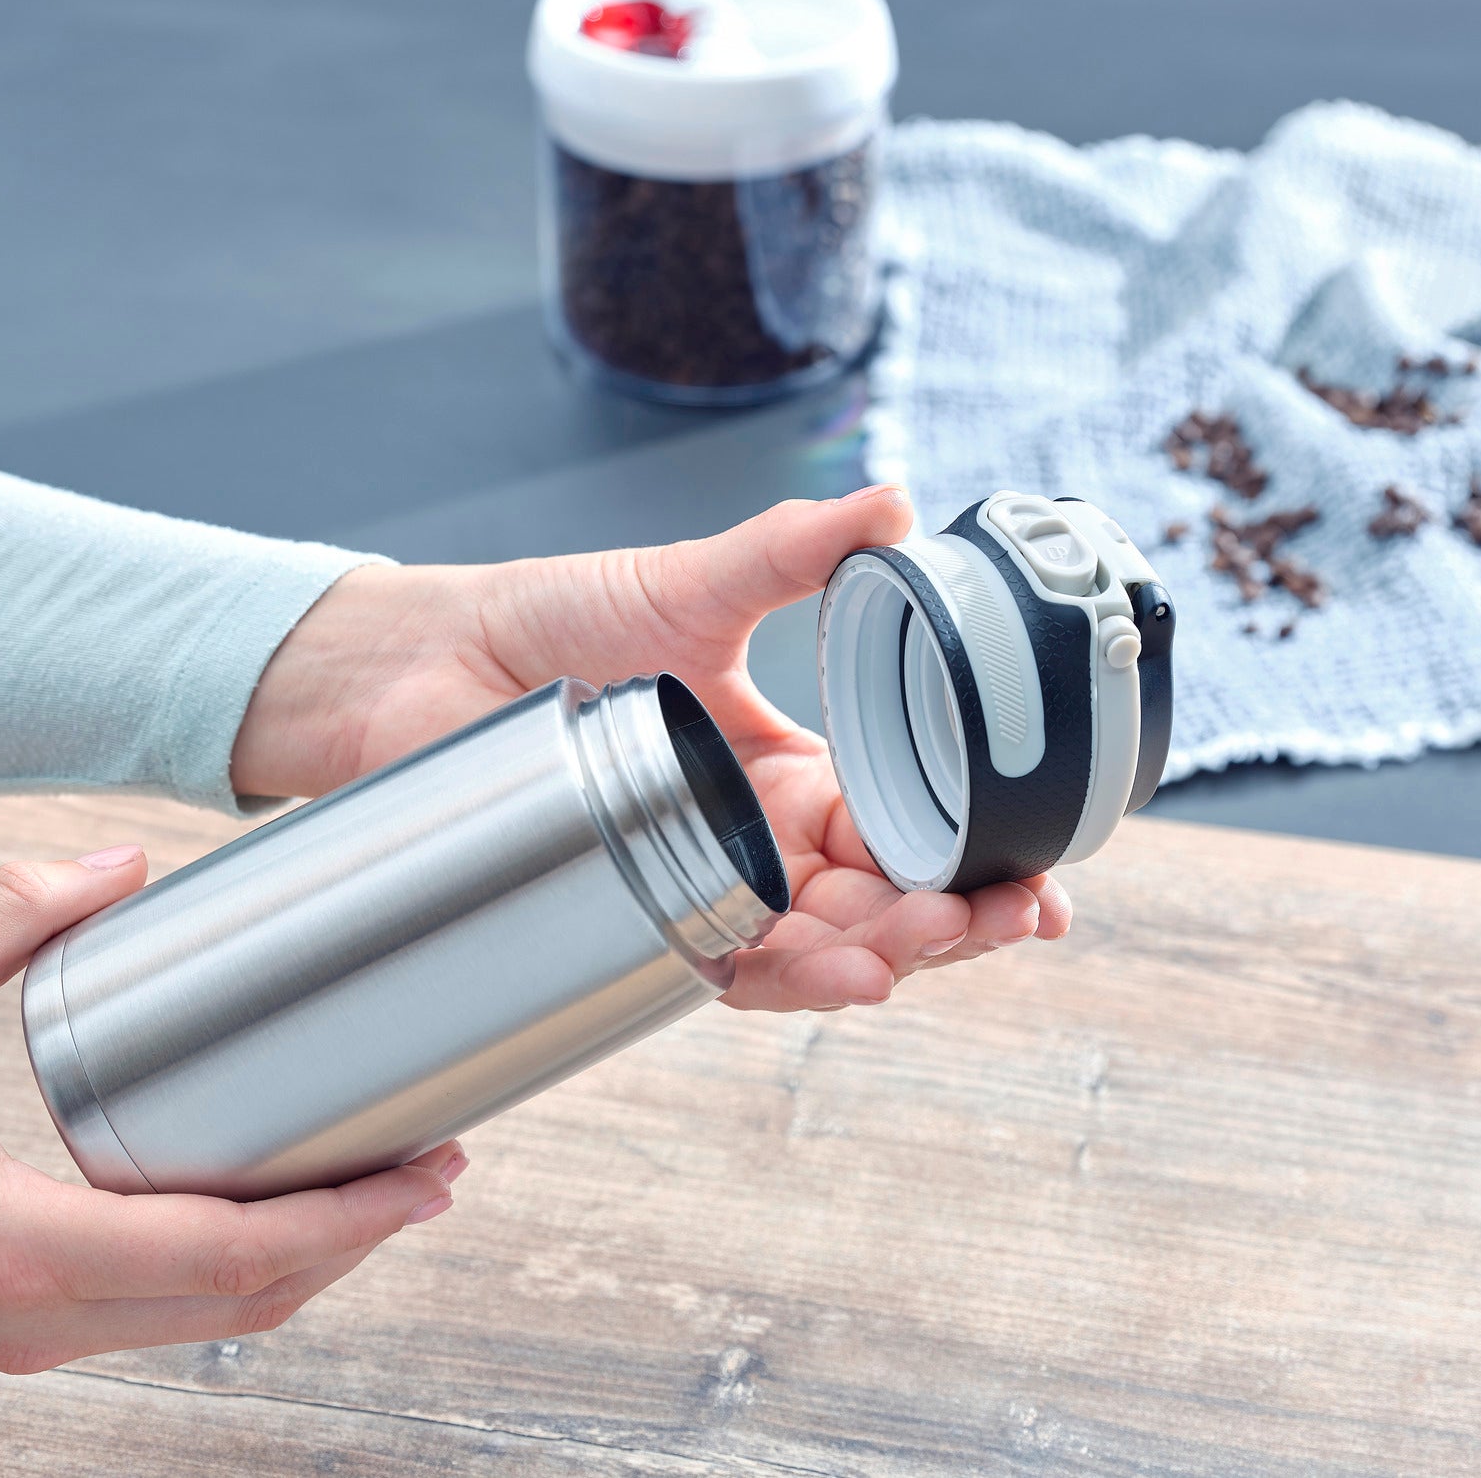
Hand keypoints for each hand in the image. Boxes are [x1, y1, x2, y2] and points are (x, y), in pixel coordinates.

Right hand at [0, 847, 463, 1372]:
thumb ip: (5, 916)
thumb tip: (119, 863)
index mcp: (11, 1242)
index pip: (228, 1254)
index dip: (348, 1219)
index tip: (428, 1177)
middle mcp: (33, 1313)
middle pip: (246, 1303)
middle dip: (358, 1239)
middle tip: (439, 1166)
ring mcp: (27, 1333)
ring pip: (210, 1323)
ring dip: (310, 1261)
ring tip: (383, 1185)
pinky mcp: (19, 1322)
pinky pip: (164, 1314)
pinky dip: (243, 1269)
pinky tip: (279, 1207)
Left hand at [234, 486, 1071, 1011]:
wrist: (435, 660)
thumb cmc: (558, 621)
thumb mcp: (696, 583)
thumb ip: (798, 553)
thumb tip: (895, 503)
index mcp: (795, 772)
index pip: (912, 830)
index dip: (982, 858)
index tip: (1045, 873)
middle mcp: (762, 842)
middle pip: (884, 905)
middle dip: (957, 921)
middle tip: (1009, 913)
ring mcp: (704, 883)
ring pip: (821, 948)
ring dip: (891, 953)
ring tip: (935, 936)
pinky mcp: (640, 916)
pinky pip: (732, 968)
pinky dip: (795, 976)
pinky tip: (852, 974)